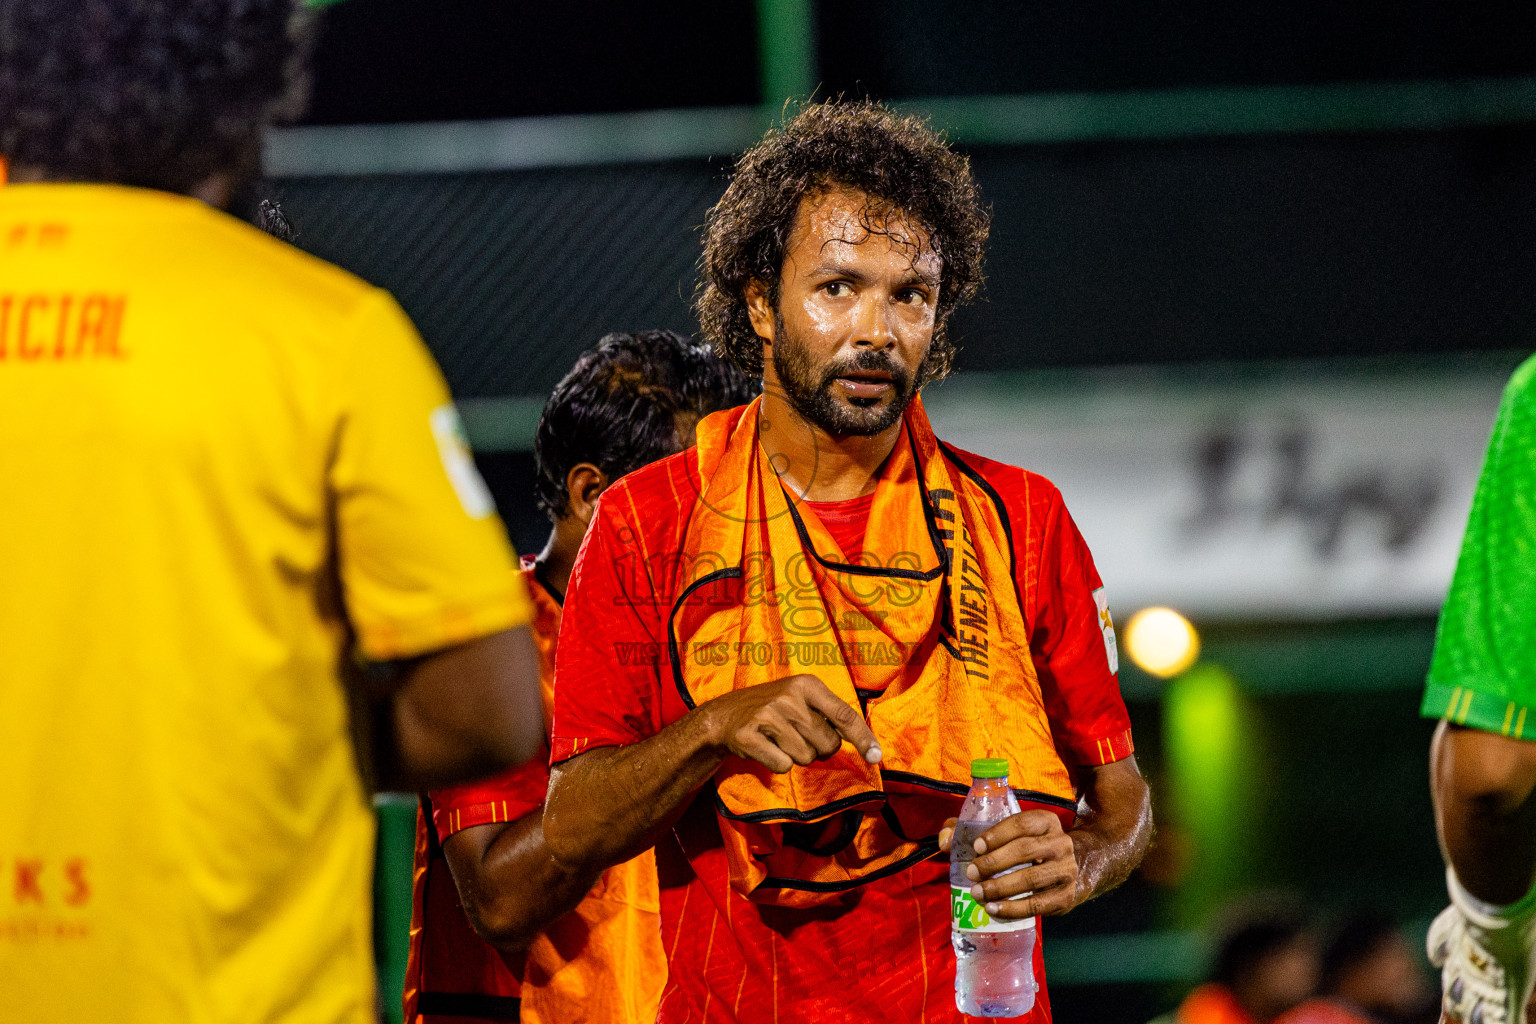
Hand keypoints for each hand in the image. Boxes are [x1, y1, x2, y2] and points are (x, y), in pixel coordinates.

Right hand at [702, 673, 880, 773]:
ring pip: (806, 758)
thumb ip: (833, 717)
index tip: (877, 757)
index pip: (844, 715)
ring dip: (796, 756)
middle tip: (796, 735)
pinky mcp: (748, 736)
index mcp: (807, 685)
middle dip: (818, 748)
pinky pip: (783, 766)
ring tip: (778, 739)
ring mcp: (767, 716)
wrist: (723, 716)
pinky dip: (777, 763)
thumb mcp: (802, 700)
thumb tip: (871, 748)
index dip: (863, 739)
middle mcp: (789, 697)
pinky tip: (765, 748)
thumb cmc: (774, 710)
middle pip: (828, 744)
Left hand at [939, 810, 1078, 918]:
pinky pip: (1037, 904)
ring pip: (1031, 879)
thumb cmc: (1027, 848)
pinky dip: (1013, 908)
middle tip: (972, 873)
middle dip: (994, 862)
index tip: (976, 847)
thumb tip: (944, 839)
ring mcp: (1066, 870)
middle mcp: (1061, 843)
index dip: (997, 834)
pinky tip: (993, 908)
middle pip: (1025, 850)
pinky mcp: (1065, 896)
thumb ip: (971, 830)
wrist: (1067, 871)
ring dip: (1001, 888)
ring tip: (978, 893)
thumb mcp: (1007, 833)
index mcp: (1046, 821)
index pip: (1021, 823)